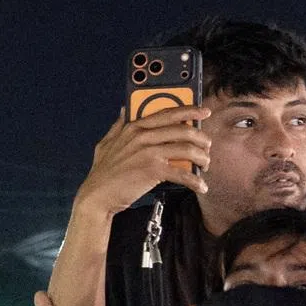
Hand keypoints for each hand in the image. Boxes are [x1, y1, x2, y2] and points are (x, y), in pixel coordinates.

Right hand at [74, 106, 211, 220]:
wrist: (97, 195)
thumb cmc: (103, 172)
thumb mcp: (106, 143)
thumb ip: (118, 125)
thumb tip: (124, 109)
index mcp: (134, 127)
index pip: (168, 113)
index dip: (190, 111)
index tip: (204, 112)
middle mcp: (143, 136)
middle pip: (183, 130)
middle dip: (201, 138)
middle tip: (207, 146)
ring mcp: (149, 152)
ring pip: (187, 149)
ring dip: (202, 158)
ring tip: (205, 165)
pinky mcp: (153, 170)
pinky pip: (182, 173)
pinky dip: (195, 181)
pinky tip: (201, 187)